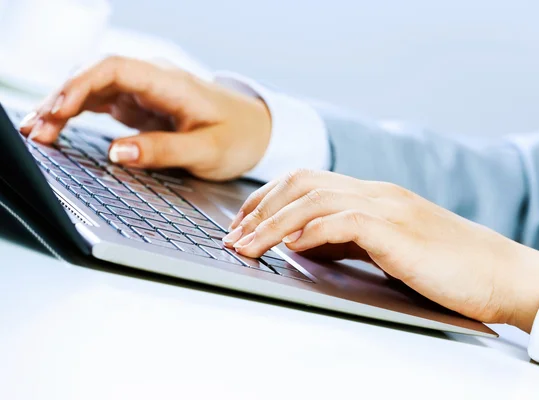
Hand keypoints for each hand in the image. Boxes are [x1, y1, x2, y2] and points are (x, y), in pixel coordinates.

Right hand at [18, 56, 271, 180]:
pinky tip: (58, 128)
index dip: (80, 86)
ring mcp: (145, 92)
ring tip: (38, 133)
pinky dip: (77, 114)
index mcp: (170, 83)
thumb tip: (118, 153)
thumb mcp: (208, 150)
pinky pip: (102, 103)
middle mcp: (153, 81)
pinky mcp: (141, 107)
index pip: (115, 70)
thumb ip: (165, 150)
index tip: (57, 111)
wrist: (257, 131)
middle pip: (95, 77)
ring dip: (63, 107)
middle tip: (37, 132)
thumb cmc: (238, 137)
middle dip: (61, 99)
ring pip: (93, 89)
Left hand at [223, 169, 538, 332]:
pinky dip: (314, 231)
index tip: (242, 225)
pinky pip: (346, 221)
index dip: (267, 201)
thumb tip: (302, 244)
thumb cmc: (445, 266)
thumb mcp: (385, 247)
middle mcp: (376, 193)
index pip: (306, 182)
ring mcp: (389, 208)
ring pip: (315, 199)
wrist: (501, 274)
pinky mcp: (400, 232)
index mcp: (372, 194)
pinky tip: (294, 247)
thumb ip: (346, 240)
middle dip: (259, 208)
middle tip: (233, 236)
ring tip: (247, 247)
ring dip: (273, 224)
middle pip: (302, 182)